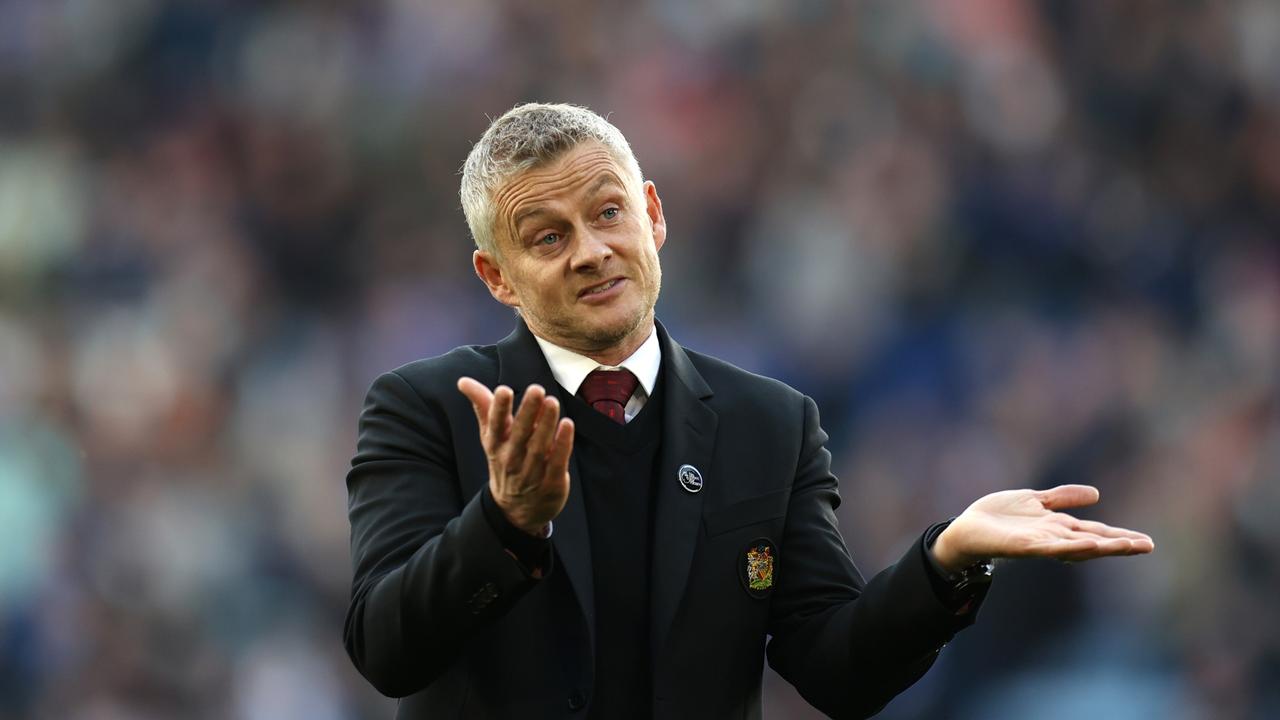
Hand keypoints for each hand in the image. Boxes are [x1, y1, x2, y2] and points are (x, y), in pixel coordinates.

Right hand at [457, 378, 574, 535]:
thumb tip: (462, 381)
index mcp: (496, 445)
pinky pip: (557, 462)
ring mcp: (531, 472)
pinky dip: (562, 444)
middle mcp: (511, 459)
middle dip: (528, 411)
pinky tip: (567, 425)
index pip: (495, 425)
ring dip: (547, 423)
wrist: (515, 509)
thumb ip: (482, 406)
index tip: (503, 390)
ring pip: (539, 446)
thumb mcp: (491, 435)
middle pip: (520, 433)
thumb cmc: (505, 460)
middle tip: (536, 389)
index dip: (498, 408)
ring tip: (552, 402)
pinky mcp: (551, 482)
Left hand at [932, 484, 1153, 572]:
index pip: (1096, 532)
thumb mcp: (1035, 500)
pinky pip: (1050, 548)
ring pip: (1077, 546)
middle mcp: (1054, 537)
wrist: (966, 529)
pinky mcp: (1024, 546)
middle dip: (1119, 544)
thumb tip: (1097, 494)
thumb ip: (1063, 497)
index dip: (1120, 536)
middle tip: (1148, 546)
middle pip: (1093, 541)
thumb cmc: (998, 517)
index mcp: (1058, 527)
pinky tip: (1088, 545)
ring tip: (1127, 546)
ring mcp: (1040, 543)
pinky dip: (1070, 547)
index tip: (1147, 542)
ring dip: (1102, 547)